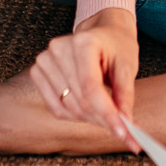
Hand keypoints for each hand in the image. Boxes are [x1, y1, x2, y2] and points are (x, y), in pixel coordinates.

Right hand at [29, 7, 140, 149]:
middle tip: (122, 130)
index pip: (91, 87)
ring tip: (108, 115)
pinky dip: (76, 116)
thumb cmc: (115, 46)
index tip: (122, 132)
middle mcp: (58, 49)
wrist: (100, 33)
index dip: (107, 113)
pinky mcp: (38, 73)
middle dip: (103, 119)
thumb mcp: (127, 65)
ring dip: (91, 119)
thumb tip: (124, 120)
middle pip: (80, 100)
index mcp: (83, 42)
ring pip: (68, 107)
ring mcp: (44, 61)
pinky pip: (56, 108)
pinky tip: (90, 111)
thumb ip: (125, 94)